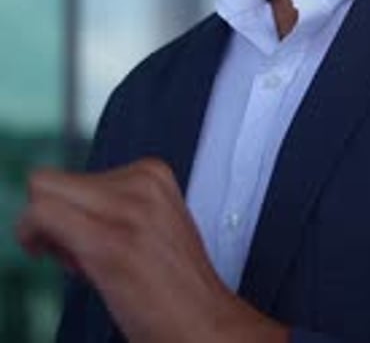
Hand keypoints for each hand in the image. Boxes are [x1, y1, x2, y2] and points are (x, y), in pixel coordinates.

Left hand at [16, 158, 288, 342]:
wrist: (205, 325)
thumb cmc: (176, 291)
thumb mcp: (150, 227)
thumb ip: (114, 207)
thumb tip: (59, 204)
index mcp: (153, 174)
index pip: (78, 176)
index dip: (70, 212)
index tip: (80, 239)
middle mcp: (140, 181)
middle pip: (54, 182)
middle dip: (51, 217)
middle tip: (75, 253)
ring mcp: (126, 209)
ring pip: (43, 195)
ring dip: (50, 233)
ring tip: (91, 263)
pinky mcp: (109, 241)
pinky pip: (42, 215)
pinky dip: (33, 236)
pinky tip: (64, 263)